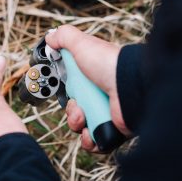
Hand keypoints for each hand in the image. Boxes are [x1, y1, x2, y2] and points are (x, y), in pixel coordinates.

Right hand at [45, 25, 130, 152]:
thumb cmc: (108, 63)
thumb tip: (50, 38)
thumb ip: (64, 37)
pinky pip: (98, 142)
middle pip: (77, 114)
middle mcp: (102, 99)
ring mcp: (109, 115)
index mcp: (95, 82)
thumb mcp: (82, 43)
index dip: (69, 99)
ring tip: (84, 119)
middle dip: (72, 114)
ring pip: (84, 129)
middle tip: (78, 109)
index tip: (68, 94)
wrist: (130, 84)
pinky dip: (91, 140)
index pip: (75, 96)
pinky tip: (92, 132)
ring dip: (78, 126)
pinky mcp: (116, 130)